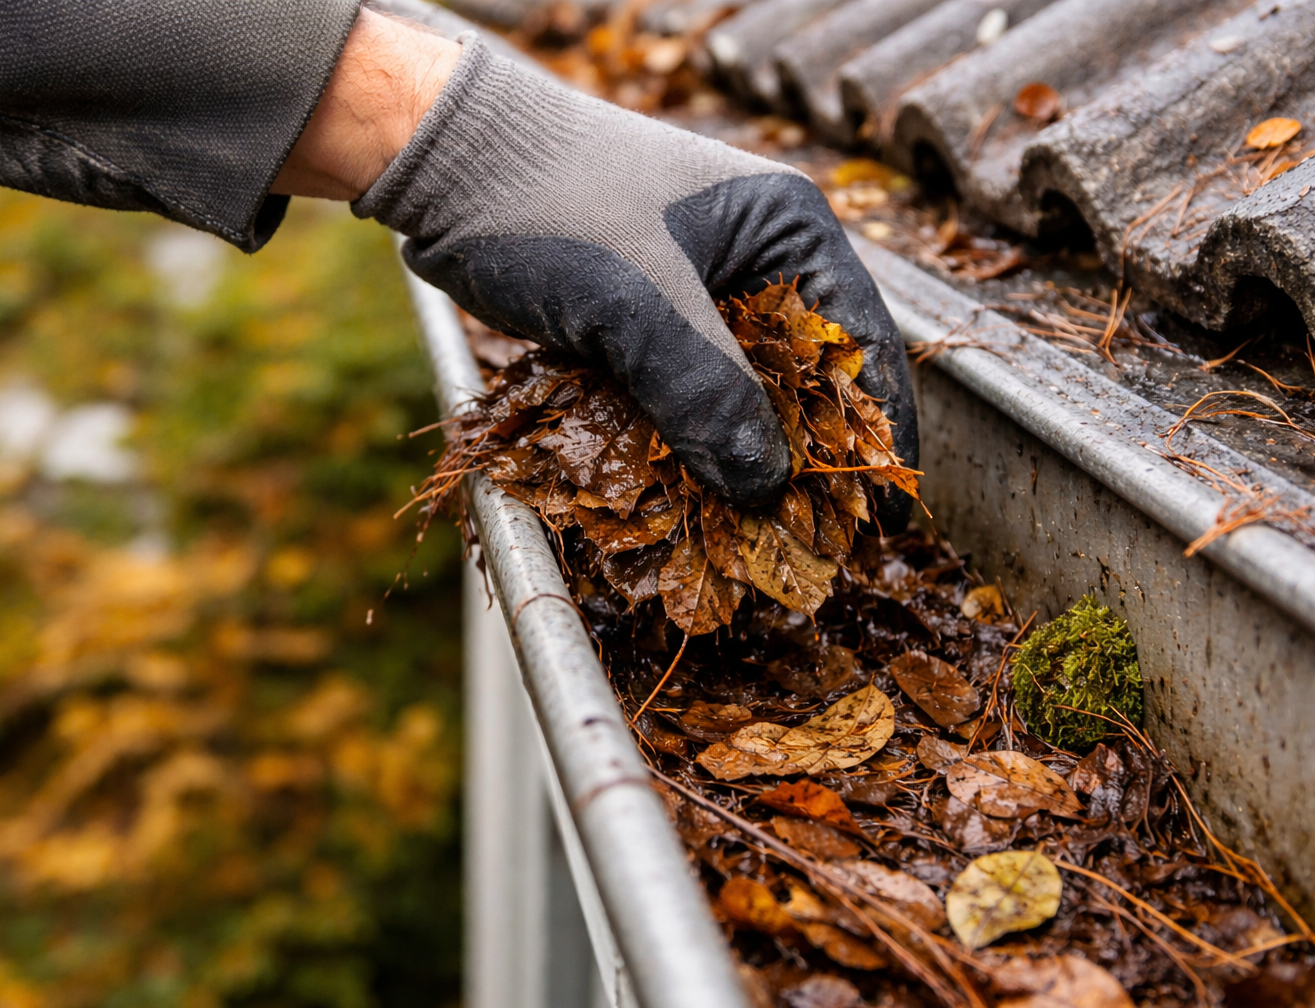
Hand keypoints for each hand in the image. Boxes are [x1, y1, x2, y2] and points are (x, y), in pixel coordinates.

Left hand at [284, 13, 916, 516]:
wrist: (438, 160)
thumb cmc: (546, 201)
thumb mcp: (635, 301)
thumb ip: (706, 393)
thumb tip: (766, 488)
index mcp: (786, 228)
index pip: (862, 341)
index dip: (876, 434)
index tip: (876, 514)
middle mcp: (757, 259)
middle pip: (808, 378)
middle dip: (804, 458)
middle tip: (807, 540)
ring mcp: (700, 290)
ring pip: (743, 393)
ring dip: (741, 458)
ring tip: (751, 534)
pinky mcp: (648, 318)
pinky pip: (687, 393)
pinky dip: (689, 441)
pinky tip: (688, 495)